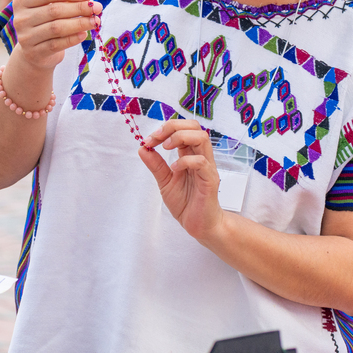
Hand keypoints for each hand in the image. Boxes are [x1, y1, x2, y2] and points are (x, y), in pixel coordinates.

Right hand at [10, 0, 101, 72]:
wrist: (35, 53)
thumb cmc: (46, 24)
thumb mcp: (51, 8)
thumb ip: (67, 0)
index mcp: (22, 2)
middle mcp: (20, 19)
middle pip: (53, 10)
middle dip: (78, 8)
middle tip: (97, 8)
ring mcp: (26, 38)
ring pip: (56, 28)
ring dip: (79, 23)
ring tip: (95, 21)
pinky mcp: (34, 53)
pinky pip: (57, 44)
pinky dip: (73, 38)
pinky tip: (84, 34)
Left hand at [138, 119, 224, 242]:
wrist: (199, 225)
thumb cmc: (187, 203)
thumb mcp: (165, 182)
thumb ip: (156, 165)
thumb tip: (142, 148)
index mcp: (190, 155)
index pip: (183, 129)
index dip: (165, 129)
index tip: (148, 140)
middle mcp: (201, 157)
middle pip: (195, 126)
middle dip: (173, 126)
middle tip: (157, 138)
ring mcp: (207, 167)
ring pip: (202, 138)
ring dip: (180, 137)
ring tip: (165, 147)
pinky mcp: (210, 180)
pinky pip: (201, 162)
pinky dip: (185, 161)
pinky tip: (174, 169)